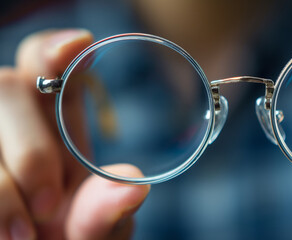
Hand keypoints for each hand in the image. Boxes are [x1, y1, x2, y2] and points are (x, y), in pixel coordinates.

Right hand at [0, 29, 149, 239]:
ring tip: (25, 235)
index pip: (47, 64)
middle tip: (50, 206)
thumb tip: (134, 186)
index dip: (55, 48)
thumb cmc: (66, 239)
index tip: (80, 45)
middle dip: (31, 150)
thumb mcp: (89, 229)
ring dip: (2, 186)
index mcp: (56, 125)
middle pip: (7, 86)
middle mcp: (16, 123)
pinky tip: (4, 233)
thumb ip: (105, 211)